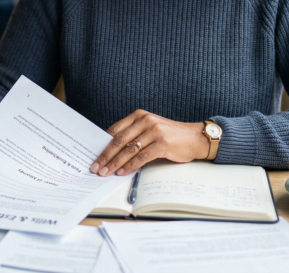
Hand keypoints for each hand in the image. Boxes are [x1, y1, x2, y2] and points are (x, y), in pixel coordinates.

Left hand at [90, 110, 208, 176]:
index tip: (94, 156)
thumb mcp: (150, 129)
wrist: (195, 138)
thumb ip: (134, 135)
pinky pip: (141, 157)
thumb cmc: (170, 136)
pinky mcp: (162, 143)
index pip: (115, 130)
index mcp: (139, 116)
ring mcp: (154, 131)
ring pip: (128, 150)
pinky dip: (130, 166)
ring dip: (115, 163)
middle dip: (105, 156)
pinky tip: (122, 172)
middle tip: (95, 167)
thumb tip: (111, 151)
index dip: (103, 144)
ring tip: (105, 173)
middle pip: (119, 140)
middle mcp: (145, 121)